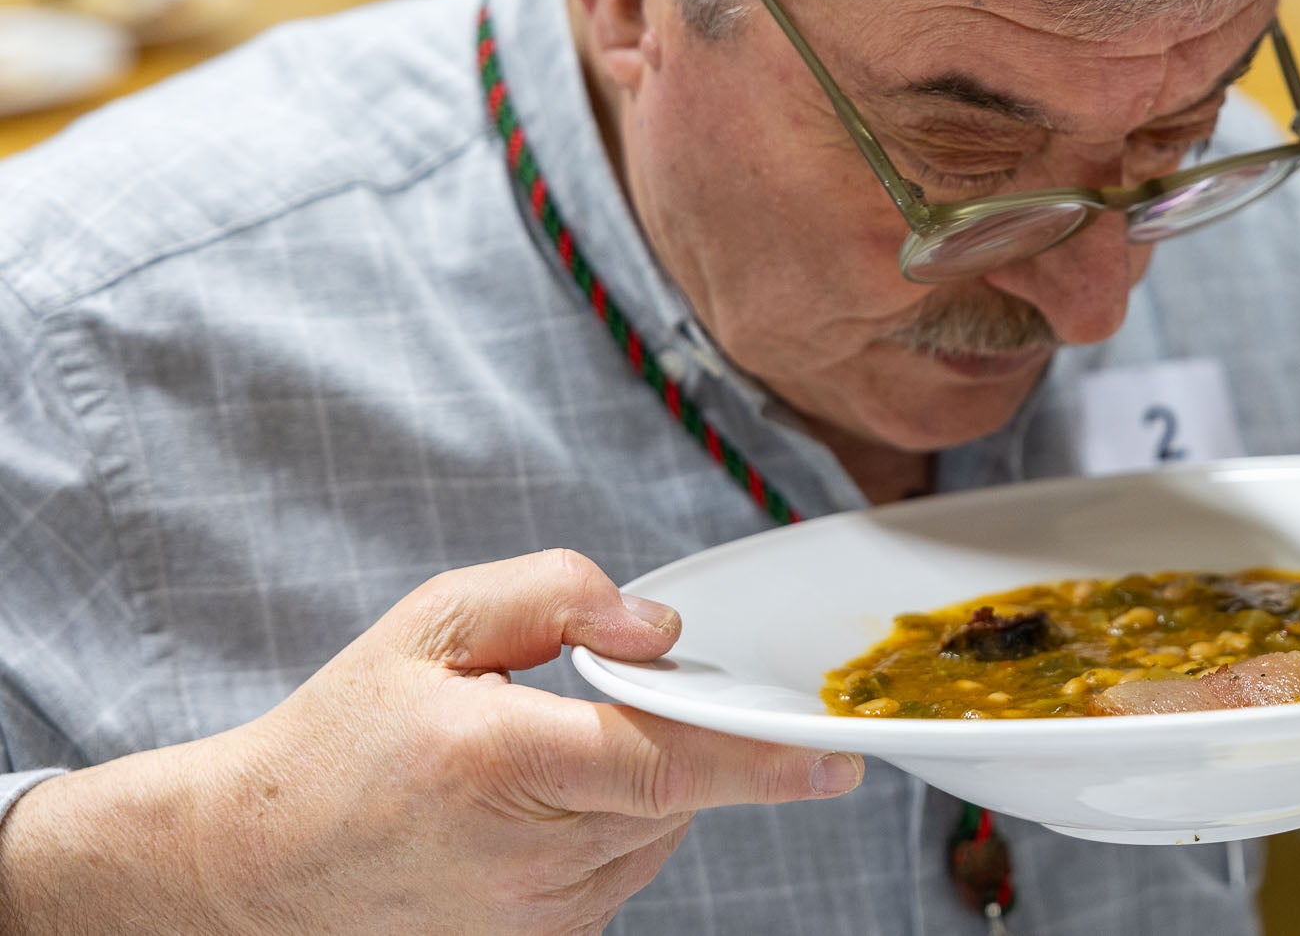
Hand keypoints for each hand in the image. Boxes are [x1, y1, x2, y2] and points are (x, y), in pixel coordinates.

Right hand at [0, 549, 862, 935]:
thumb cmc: (347, 733)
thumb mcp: (433, 623)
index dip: (758, 759)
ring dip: (640, 779)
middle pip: (673, 786)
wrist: (261, 862)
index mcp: (493, 762)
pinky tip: (535, 807)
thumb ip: (556, 597)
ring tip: (536, 758)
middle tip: (593, 700)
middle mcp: (524, 856)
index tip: (836, 757)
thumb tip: (662, 629)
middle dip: (673, 730)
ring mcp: (538, 918)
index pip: (660, 762)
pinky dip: (612, 824)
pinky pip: (627, 866)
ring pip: (660, 827)